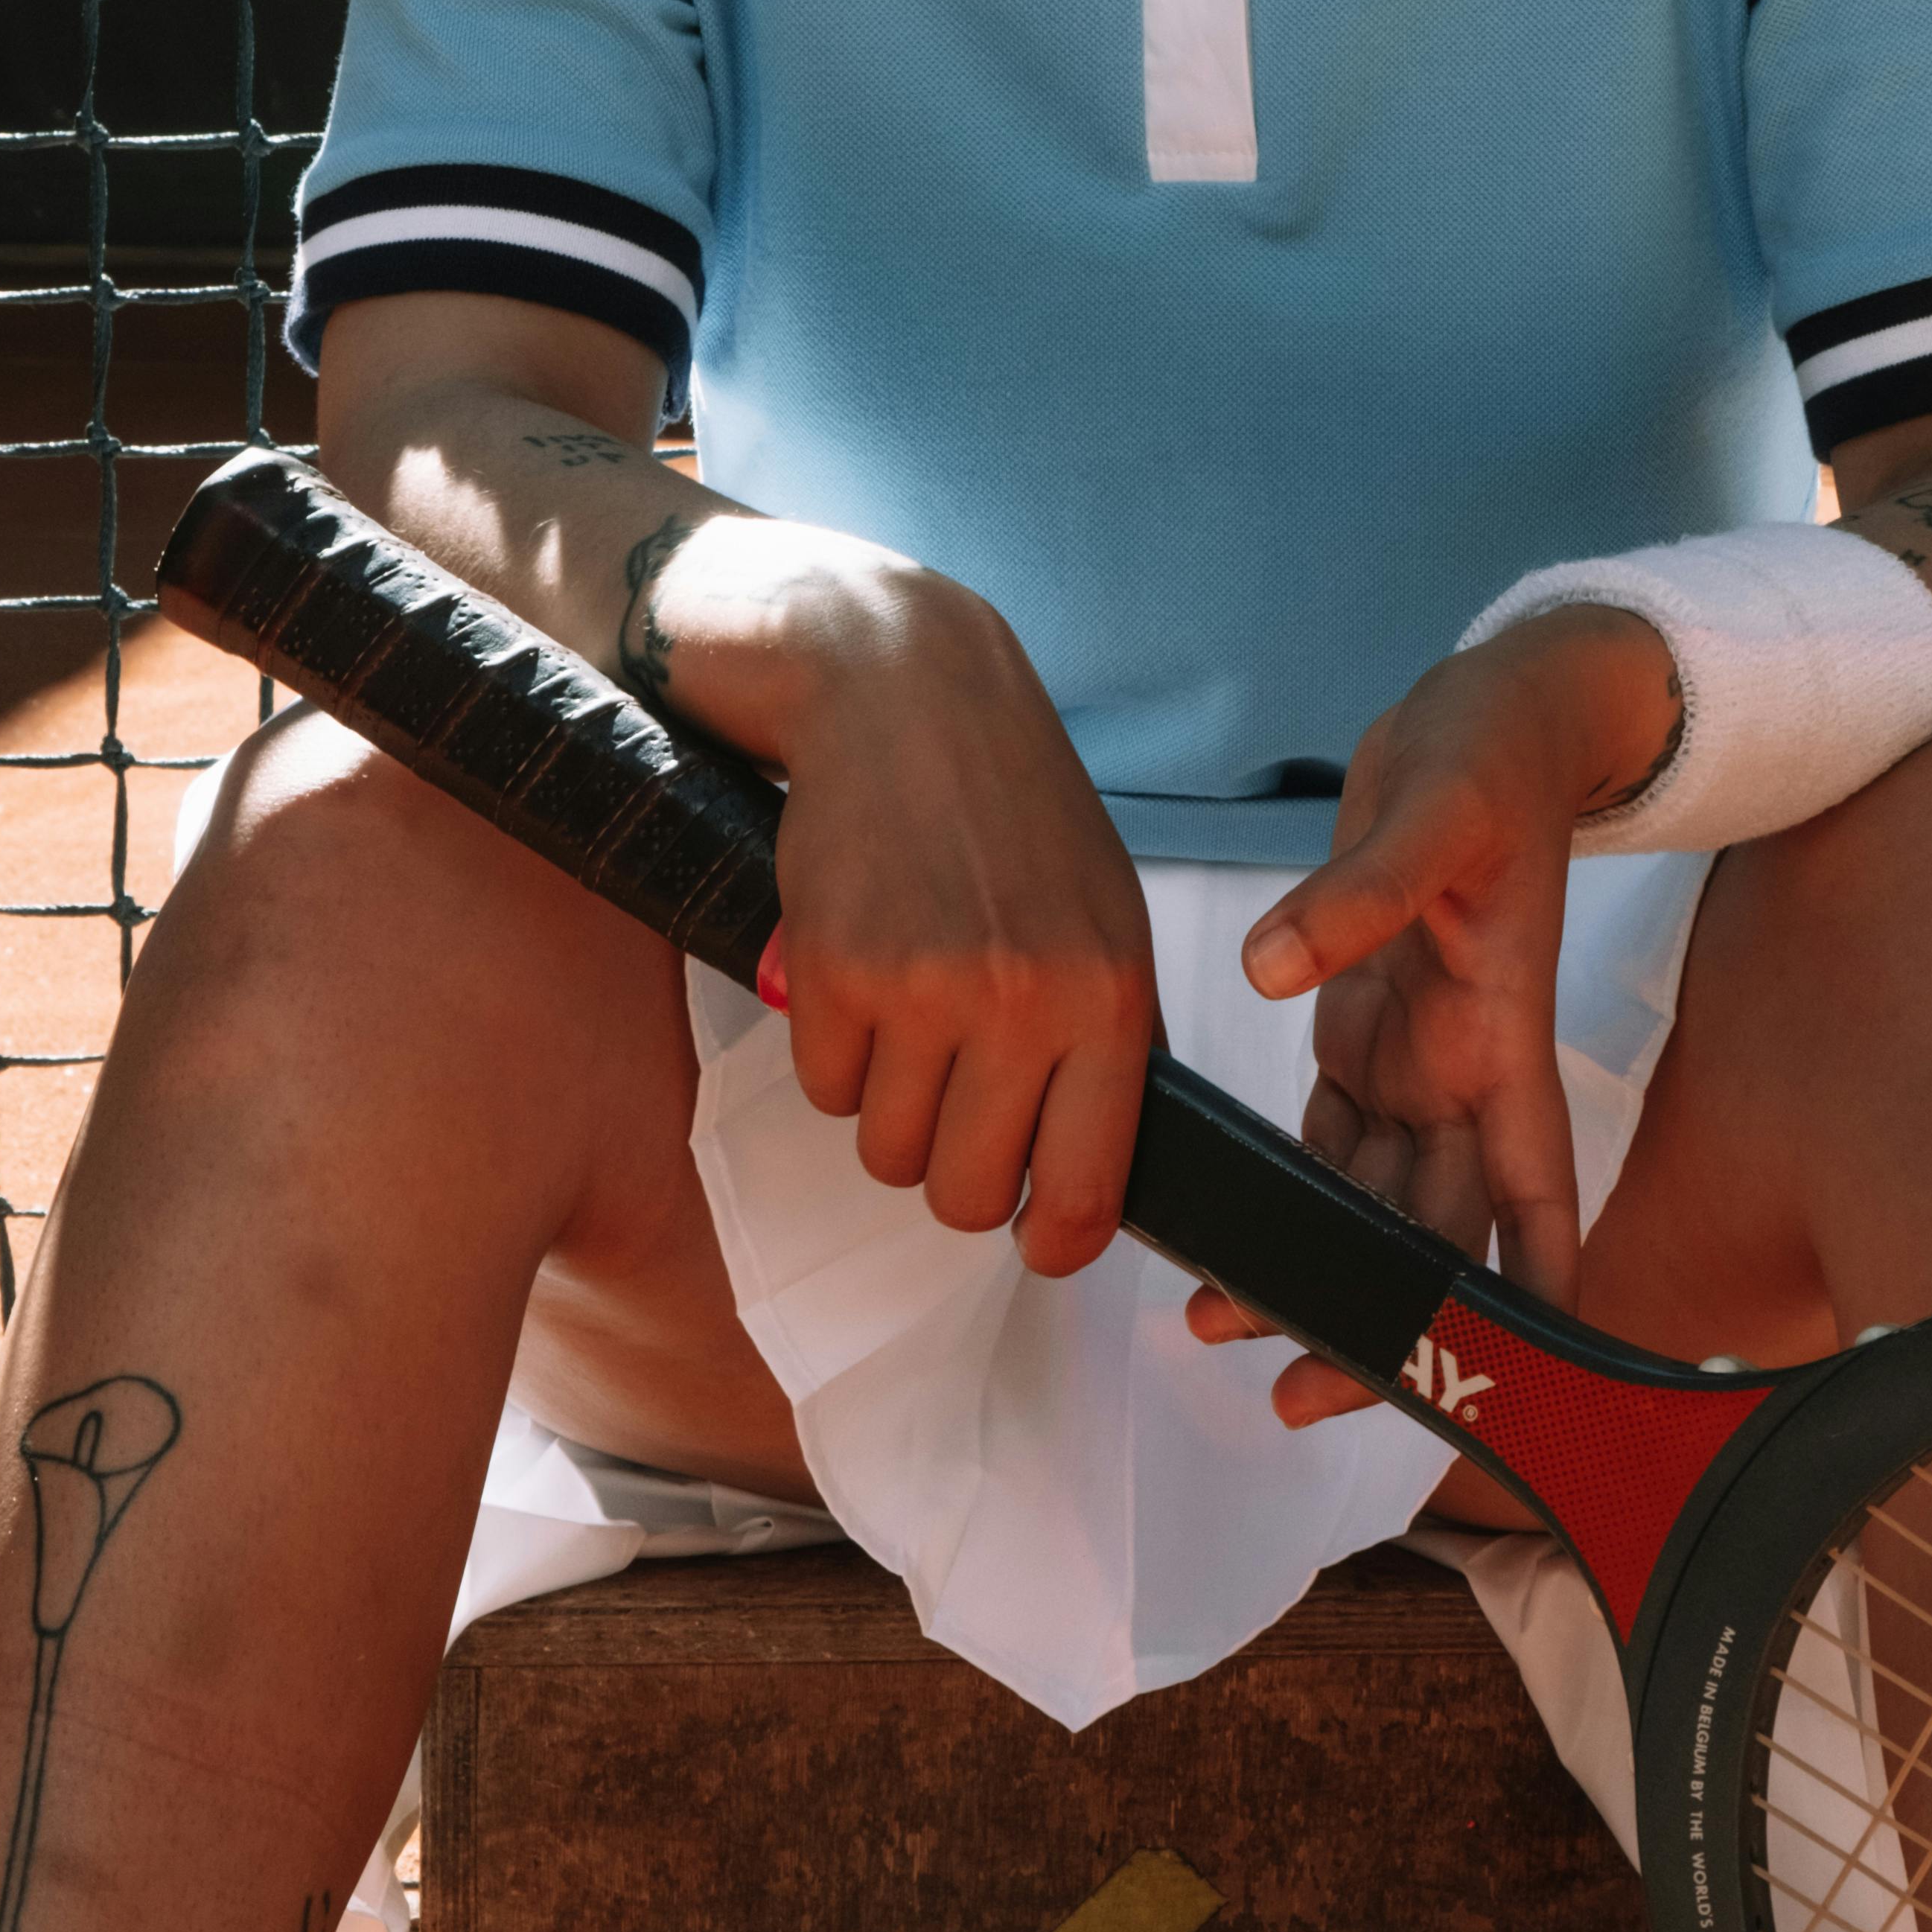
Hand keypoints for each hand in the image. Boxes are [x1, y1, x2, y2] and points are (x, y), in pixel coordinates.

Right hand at [648, 517, 1154, 1276]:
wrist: (901, 689)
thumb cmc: (1011, 811)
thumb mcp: (1104, 916)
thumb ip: (1106, 1044)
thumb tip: (1087, 1182)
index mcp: (1109, 996)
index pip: (1088, 1189)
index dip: (1056, 1240)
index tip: (1039, 1241)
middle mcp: (1022, 1002)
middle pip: (968, 1196)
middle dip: (955, 1170)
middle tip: (952, 1104)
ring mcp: (923, 990)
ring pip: (886, 1154)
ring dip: (888, 1110)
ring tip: (906, 1025)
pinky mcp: (830, 970)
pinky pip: (823, 1091)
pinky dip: (833, 1056)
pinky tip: (857, 978)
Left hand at [1183, 605, 1675, 1428]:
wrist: (1502, 706)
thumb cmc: (1495, 751)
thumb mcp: (1433, 808)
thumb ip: (1357, 892)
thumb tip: (1273, 966)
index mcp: (1503, 1040)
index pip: (1535, 1197)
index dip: (1529, 1296)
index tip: (1502, 1388)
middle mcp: (1467, 1072)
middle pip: (1436, 1230)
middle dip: (1376, 1314)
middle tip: (1288, 1386)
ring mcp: (1419, 1057)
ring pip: (1374, 1199)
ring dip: (1313, 1266)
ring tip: (1219, 1322)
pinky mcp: (1372, 1029)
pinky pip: (1333, 1136)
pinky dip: (1288, 1188)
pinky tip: (1227, 1227)